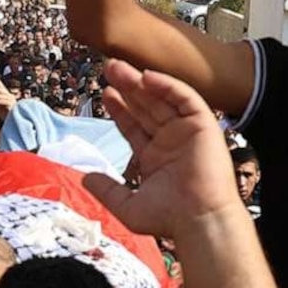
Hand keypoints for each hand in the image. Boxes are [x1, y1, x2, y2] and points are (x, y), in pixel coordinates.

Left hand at [80, 59, 236, 238]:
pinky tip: (147, 76)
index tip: (104, 93)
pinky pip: (186, 98)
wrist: (199, 221)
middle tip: (108, 68)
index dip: (119, 109)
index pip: (134, 125)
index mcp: (156, 156)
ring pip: (162, 99)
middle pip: (145, 106)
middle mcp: (171, 140)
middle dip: (126, 88)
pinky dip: (168, 86)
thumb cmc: (169, 218)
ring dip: (140, 81)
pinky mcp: (203, 125)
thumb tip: (85, 178)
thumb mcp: (128, 205)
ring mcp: (187, 131)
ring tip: (117, 67)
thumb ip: (107, 190)